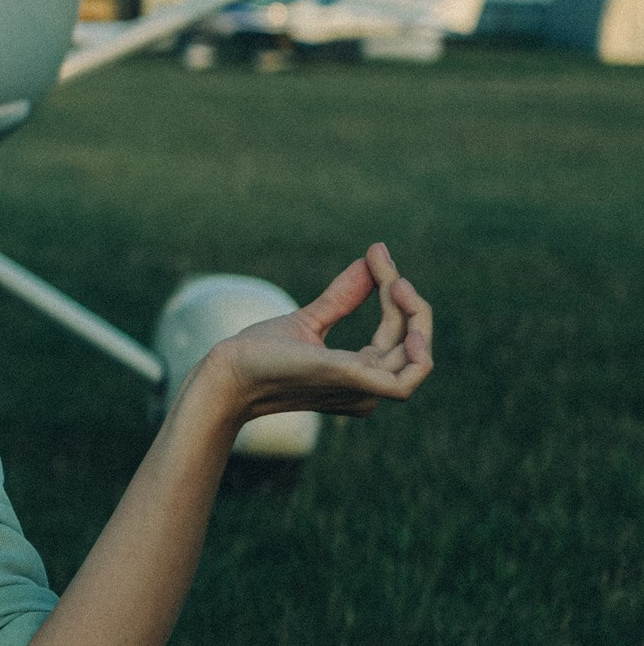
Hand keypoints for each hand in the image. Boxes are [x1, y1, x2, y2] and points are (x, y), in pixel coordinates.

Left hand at [199, 242, 432, 426]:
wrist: (228, 371)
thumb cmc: (260, 355)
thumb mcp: (309, 320)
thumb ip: (342, 297)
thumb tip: (371, 259)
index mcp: (359, 374)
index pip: (396, 333)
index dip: (394, 295)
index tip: (377, 256)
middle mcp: (367, 388)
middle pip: (412, 343)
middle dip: (407, 301)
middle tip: (382, 263)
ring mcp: (361, 390)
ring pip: (416, 359)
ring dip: (415, 315)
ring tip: (395, 282)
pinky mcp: (350, 382)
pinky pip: (404, 382)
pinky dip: (418, 354)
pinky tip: (410, 320)